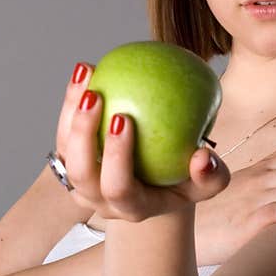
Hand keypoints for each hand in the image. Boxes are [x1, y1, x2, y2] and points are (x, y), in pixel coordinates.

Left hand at [54, 62, 230, 221]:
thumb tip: (203, 157)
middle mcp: (99, 199)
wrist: (158, 185)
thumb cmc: (186, 180)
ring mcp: (81, 181)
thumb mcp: (206, 184)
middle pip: (80, 173)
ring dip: (70, 110)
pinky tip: (87, 68)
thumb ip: (211, 176)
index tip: (123, 118)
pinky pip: (64, 128)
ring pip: (64, 148)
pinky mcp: (70, 159)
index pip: (118, 188)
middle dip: (82, 134)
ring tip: (86, 75)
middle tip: (95, 96)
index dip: (116, 157)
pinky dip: (72, 98)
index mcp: (131, 207)